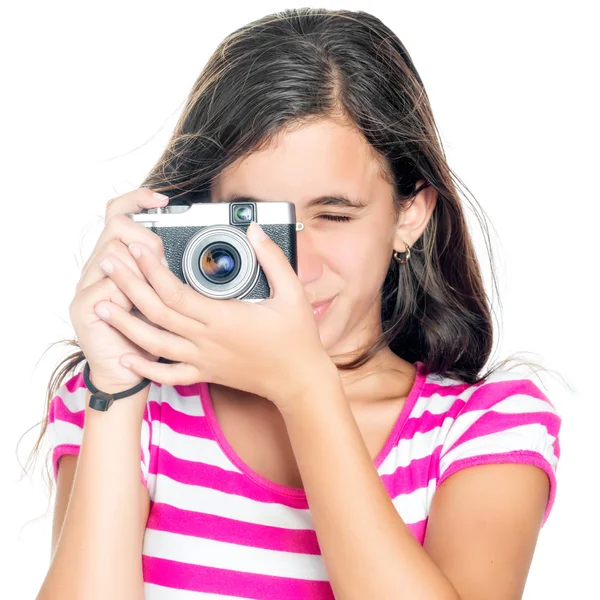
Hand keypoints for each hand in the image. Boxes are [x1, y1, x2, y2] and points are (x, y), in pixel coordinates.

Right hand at [69, 187, 171, 391]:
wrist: (127, 373)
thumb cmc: (151, 335)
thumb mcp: (163, 297)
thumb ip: (164, 270)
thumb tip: (186, 247)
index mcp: (116, 261)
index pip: (117, 214)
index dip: (136, 200)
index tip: (162, 199)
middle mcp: (97, 268)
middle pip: (116, 229)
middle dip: (145, 242)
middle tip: (160, 263)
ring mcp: (87, 287)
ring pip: (112, 256)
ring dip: (138, 273)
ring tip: (149, 294)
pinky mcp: (84, 308)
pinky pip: (106, 289)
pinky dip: (126, 299)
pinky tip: (132, 312)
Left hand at [91, 221, 338, 411]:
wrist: (298, 381)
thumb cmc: (297, 338)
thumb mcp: (292, 293)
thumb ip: (272, 259)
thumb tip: (254, 231)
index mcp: (224, 318)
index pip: (176, 293)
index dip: (152, 270)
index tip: (137, 249)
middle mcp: (207, 340)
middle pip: (156, 313)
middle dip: (128, 286)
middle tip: (109, 264)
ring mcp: (203, 360)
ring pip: (154, 344)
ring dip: (125, 325)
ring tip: (100, 306)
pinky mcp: (205, 373)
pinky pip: (169, 375)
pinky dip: (145, 367)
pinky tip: (126, 357)